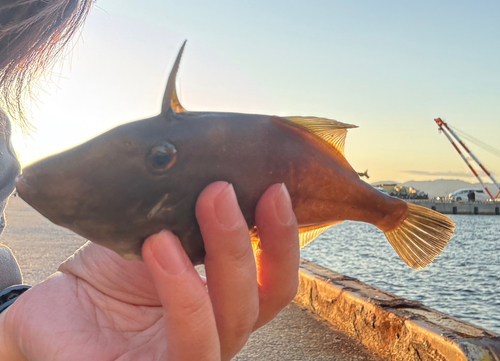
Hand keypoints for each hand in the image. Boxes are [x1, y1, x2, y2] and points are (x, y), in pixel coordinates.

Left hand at [0, 182, 298, 360]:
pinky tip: (161, 246)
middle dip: (248, 241)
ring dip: (226, 259)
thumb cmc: (107, 272)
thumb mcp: (157, 232)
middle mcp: (212, 332)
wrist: (52, 306)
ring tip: (207, 204)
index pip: (271, 283)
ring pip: (232, 326)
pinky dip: (182, 292)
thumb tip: (224, 166)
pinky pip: (187, 347)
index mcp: (220, 301)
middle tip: (223, 190)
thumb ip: (192, 214)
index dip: (284, 242)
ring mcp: (185, 357)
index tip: (275, 189)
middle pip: (258, 302)